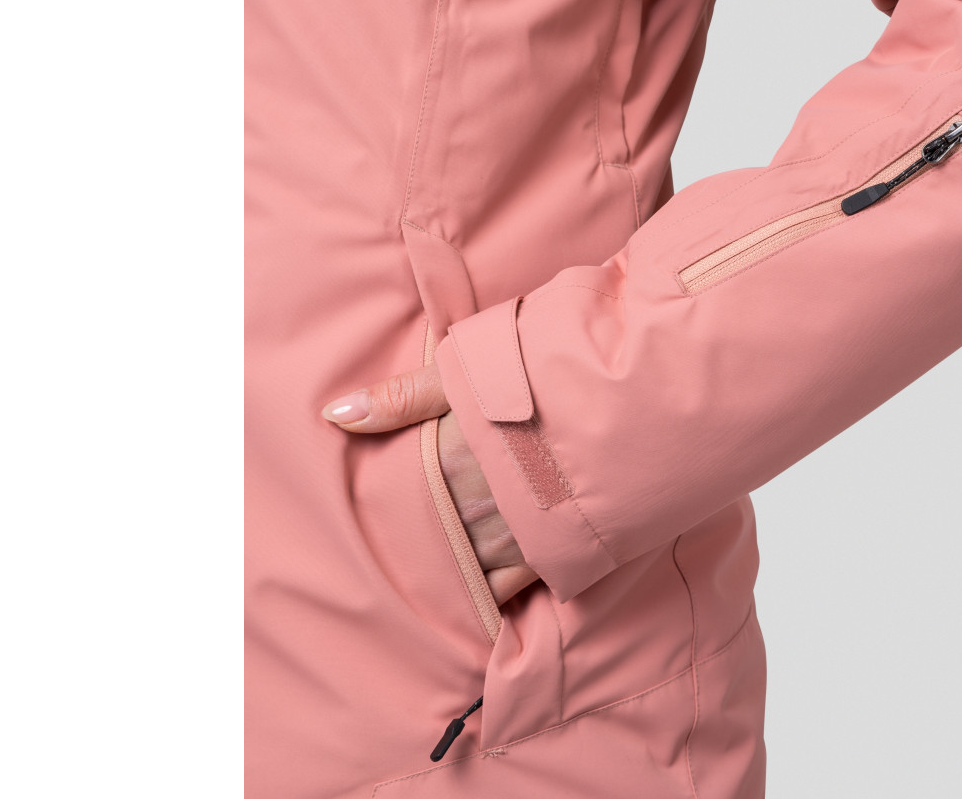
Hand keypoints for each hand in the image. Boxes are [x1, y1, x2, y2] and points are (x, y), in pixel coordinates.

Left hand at [321, 363, 538, 604]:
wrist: (629, 395)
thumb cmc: (544, 373)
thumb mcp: (467, 371)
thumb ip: (402, 397)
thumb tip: (332, 413)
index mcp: (448, 463)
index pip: (407, 503)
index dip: (398, 512)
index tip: (387, 522)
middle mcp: (474, 507)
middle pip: (438, 538)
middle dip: (429, 542)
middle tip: (421, 546)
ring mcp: (515, 534)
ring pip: (471, 566)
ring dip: (461, 566)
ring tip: (452, 566)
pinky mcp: (556, 552)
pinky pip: (510, 588)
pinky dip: (496, 589)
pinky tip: (489, 589)